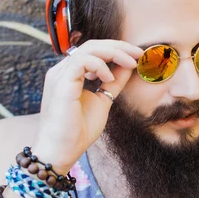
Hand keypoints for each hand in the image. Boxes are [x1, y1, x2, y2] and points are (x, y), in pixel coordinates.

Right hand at [31, 40, 143, 173]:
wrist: (61, 152)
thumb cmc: (77, 131)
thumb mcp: (102, 101)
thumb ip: (113, 83)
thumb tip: (128, 65)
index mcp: (70, 74)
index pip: (93, 50)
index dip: (116, 49)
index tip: (136, 56)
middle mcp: (62, 71)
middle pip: (92, 45)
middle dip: (119, 46)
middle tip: (139, 54)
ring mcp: (60, 75)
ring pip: (88, 49)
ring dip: (114, 53)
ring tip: (130, 63)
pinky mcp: (61, 84)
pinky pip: (81, 61)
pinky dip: (99, 65)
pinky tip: (109, 78)